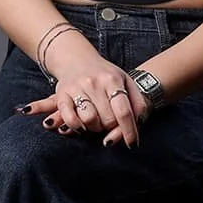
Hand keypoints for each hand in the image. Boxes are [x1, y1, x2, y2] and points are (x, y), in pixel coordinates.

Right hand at [20, 46, 143, 147]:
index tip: (132, 144)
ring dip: (95, 128)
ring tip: (97, 122)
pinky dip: (77, 127)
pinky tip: (82, 126)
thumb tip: (140, 123)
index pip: (124, 111)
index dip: (129, 131)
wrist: (76, 59)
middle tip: (110, 123)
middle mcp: (94, 83)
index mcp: (112, 79)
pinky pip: (70, 119)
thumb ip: (137, 101)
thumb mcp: (126, 81)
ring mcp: (77, 88)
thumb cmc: (105, 75)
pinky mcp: (62, 95)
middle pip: (108, 119)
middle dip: (112, 127)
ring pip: (90, 120)